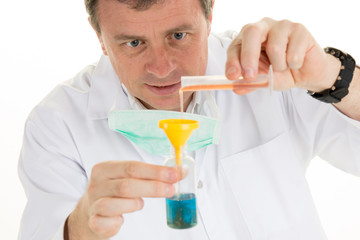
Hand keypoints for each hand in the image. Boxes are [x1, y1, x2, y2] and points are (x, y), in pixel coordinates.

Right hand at [66, 161, 178, 239]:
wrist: (88, 212)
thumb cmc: (113, 192)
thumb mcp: (129, 178)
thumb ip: (151, 174)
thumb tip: (181, 171)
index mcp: (105, 168)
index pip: (132, 167)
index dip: (156, 171)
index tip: (175, 174)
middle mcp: (97, 184)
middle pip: (127, 185)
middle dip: (153, 188)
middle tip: (171, 190)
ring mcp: (93, 203)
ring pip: (115, 204)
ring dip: (133, 204)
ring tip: (139, 204)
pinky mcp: (93, 221)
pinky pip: (106, 222)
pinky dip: (117, 222)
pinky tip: (121, 219)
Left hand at [226, 17, 340, 94]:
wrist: (306, 72)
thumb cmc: (281, 71)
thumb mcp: (262, 81)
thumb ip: (250, 83)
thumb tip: (236, 87)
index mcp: (247, 38)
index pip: (235, 46)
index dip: (232, 61)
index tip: (232, 76)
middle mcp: (263, 27)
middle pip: (252, 33)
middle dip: (249, 57)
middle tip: (250, 76)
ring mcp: (281, 26)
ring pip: (274, 47)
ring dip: (278, 66)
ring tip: (283, 67)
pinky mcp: (299, 30)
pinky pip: (293, 53)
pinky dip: (293, 65)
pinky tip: (296, 63)